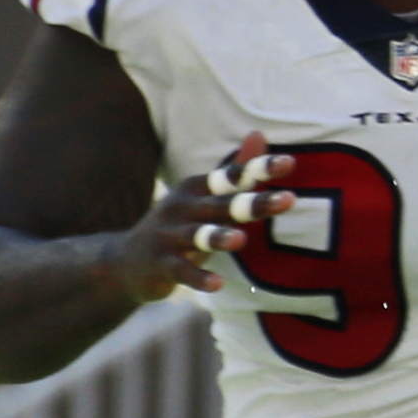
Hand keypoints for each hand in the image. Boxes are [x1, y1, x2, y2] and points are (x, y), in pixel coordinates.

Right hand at [118, 142, 294, 302]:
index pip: (232, 177)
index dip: (259, 169)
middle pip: (222, 205)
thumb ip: (234, 172)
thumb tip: (259, 134)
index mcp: (196, 189)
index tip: (290, 163)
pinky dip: (198, 277)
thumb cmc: (180, 226)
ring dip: (218, 237)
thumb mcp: (205, 197)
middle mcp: (181, 207)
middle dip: (253, 203)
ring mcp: (168, 236)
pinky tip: (217, 284)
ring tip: (240, 240)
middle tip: (289, 200)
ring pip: (197, 236)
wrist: (126, 261)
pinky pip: (181, 271)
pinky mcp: (160, 265)